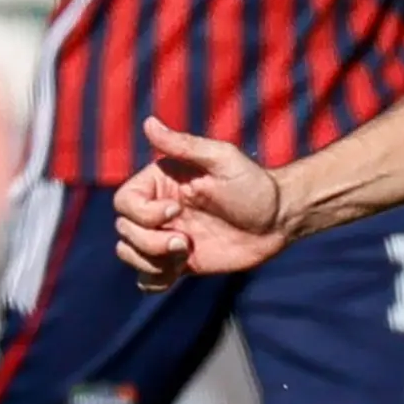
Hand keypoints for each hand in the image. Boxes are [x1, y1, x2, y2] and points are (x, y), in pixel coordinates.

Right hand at [115, 116, 293, 290]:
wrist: (279, 220)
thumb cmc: (253, 184)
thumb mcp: (222, 159)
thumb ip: (184, 144)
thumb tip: (149, 122)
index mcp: (160, 183)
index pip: (124, 202)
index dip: (142, 213)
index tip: (176, 211)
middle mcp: (157, 210)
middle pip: (124, 231)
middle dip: (149, 241)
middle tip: (186, 241)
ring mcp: (166, 237)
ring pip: (129, 254)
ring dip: (151, 261)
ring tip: (185, 253)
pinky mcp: (178, 263)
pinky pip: (147, 279)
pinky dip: (153, 280)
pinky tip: (178, 271)